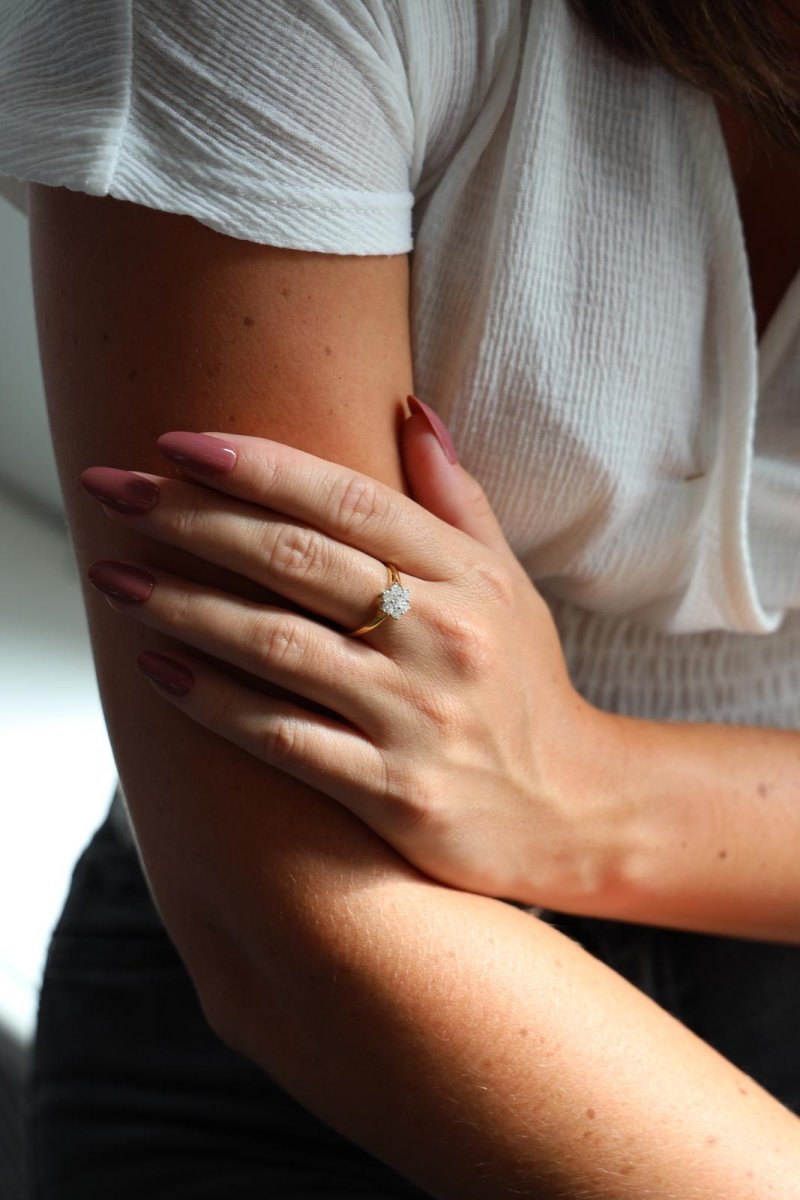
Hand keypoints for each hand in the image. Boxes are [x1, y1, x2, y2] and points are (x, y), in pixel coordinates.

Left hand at [80, 418, 617, 907]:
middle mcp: (442, 638)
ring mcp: (416, 717)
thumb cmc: (525, 686)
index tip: (178, 443)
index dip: (258, 466)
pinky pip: (284, 738)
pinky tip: (159, 671)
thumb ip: (456, 499)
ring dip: (184, 606)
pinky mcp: (392, 791)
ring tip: (114, 577)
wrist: (572, 810)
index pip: (350, 500)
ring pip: (278, 645)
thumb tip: (409, 409)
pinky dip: (215, 703)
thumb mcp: (509, 585)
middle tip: (112, 492)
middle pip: (298, 561)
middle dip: (193, 519)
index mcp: (469, 578)